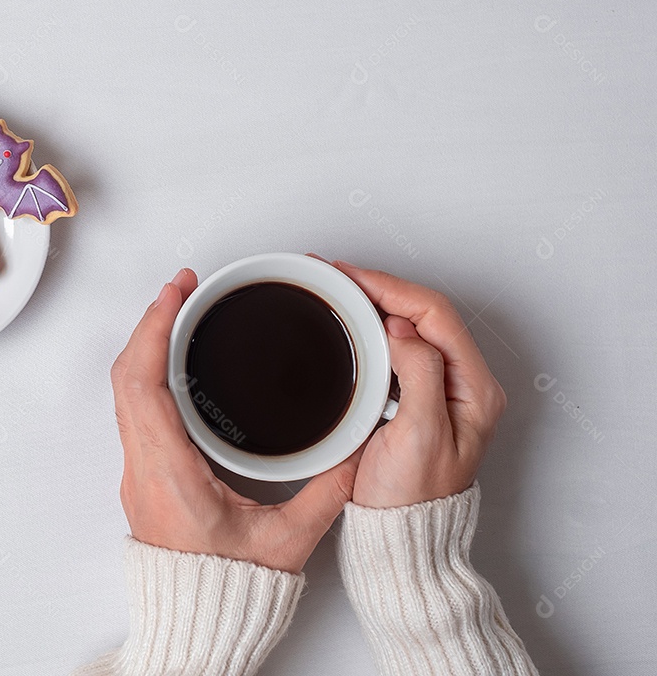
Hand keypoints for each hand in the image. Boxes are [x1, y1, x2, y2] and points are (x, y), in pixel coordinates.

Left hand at [110, 268, 359, 574]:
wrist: (195, 626)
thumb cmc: (229, 591)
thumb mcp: (289, 540)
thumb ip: (327, 490)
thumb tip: (358, 449)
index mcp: (169, 473)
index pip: (141, 384)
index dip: (153, 329)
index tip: (175, 293)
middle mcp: (143, 466)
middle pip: (125, 376)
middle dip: (151, 321)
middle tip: (183, 287)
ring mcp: (137, 470)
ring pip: (124, 391)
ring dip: (146, 345)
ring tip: (177, 311)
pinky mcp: (144, 474)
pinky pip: (133, 408)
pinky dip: (148, 371)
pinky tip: (173, 359)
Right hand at [332, 260, 506, 507]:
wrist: (399, 537)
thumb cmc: (410, 498)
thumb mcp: (419, 435)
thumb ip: (418, 374)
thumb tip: (402, 327)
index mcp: (474, 388)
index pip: (435, 315)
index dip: (391, 288)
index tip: (351, 276)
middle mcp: (461, 383)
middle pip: (424, 313)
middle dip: (380, 286)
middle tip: (335, 273)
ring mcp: (438, 388)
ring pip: (409, 326)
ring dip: (373, 302)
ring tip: (337, 287)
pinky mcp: (414, 397)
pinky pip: (396, 347)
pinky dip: (370, 327)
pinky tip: (348, 321)